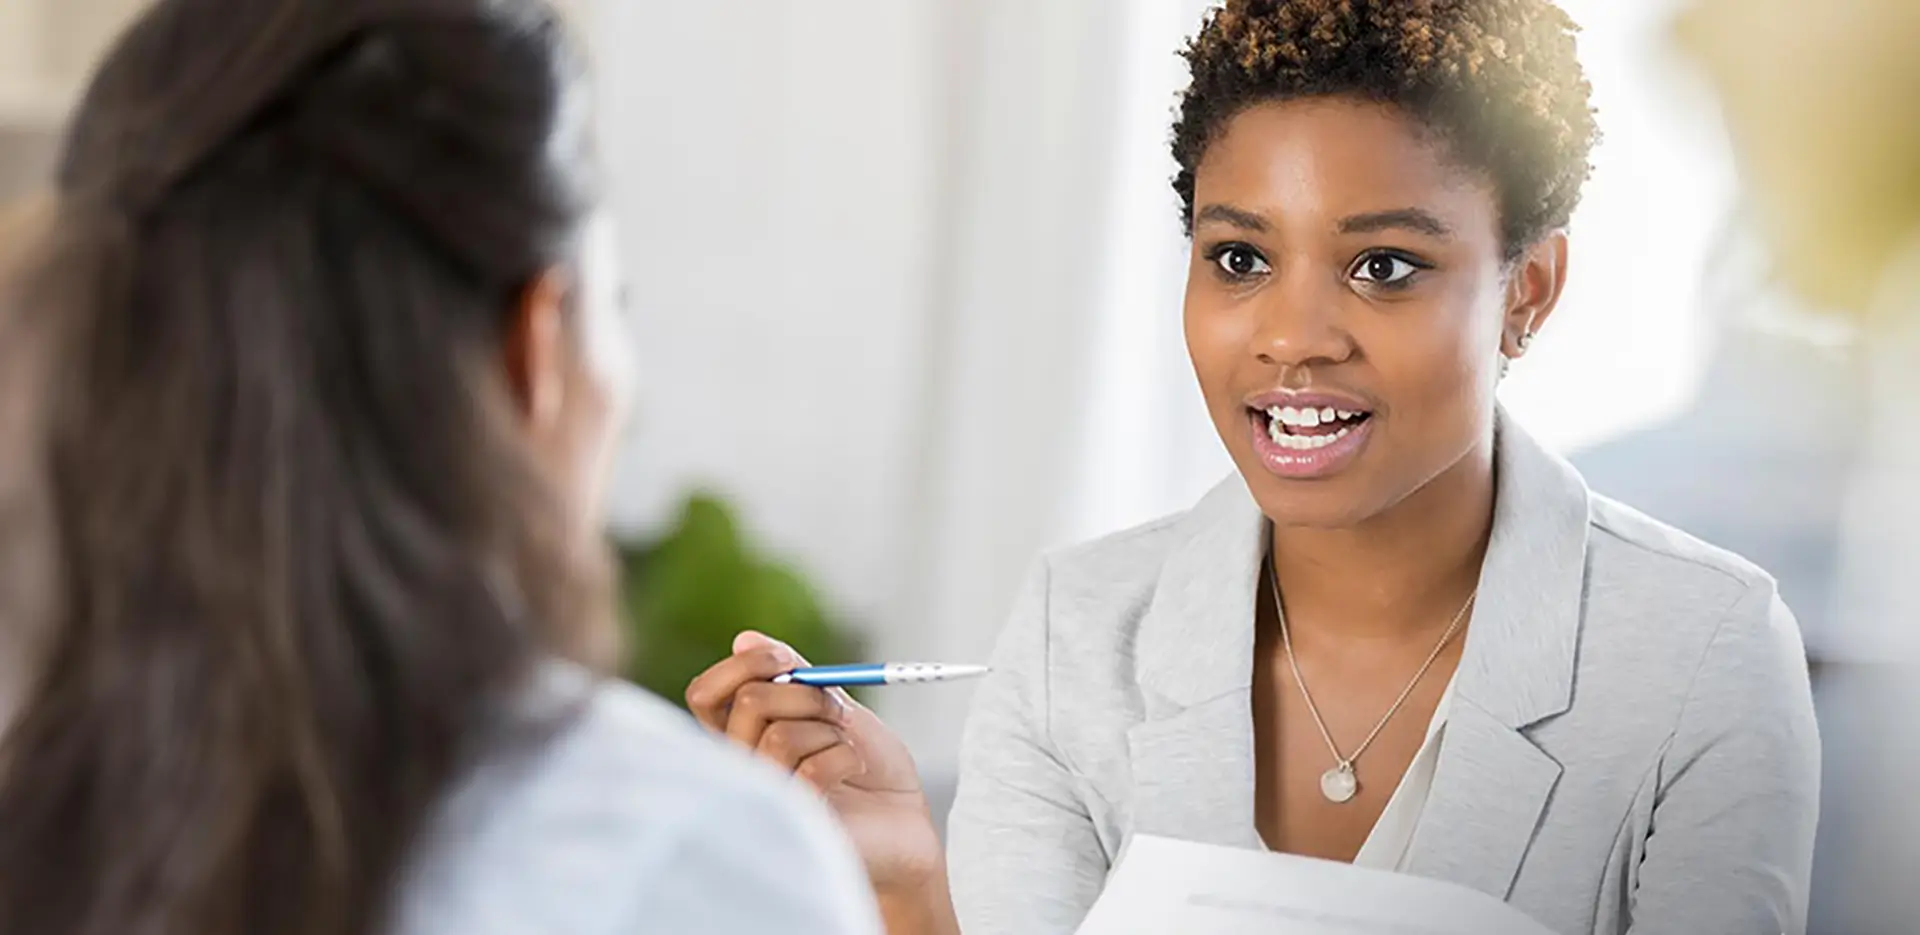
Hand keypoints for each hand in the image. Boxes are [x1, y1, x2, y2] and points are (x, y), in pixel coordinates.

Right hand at [687, 632, 946, 896]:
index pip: (704, 695)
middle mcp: (742, 769)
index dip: (741, 666)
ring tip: (850, 748)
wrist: (907, 818)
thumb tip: (744, 639)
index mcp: (741, 737)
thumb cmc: (869, 767)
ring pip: (779, 736)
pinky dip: (845, 757)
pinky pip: (810, 770)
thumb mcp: (832, 707)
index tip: (784, 659)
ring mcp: (763, 800)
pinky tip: (854, 771)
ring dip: (830, 731)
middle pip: (748, 703)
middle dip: (807, 692)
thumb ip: (791, 674)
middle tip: (838, 709)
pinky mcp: (792, 825)